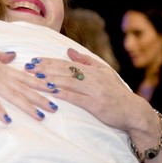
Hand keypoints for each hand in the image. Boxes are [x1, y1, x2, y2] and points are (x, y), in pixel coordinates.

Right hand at [0, 33, 57, 122]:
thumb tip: (12, 56)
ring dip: (27, 105)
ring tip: (41, 116)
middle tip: (56, 107)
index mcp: (0, 65)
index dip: (40, 83)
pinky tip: (6, 120)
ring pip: (13, 93)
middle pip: (23, 87)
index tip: (54, 89)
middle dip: (40, 98)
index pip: (24, 76)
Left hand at [24, 48, 152, 132]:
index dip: (49, 61)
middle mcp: (93, 78)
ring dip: (51, 79)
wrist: (133, 111)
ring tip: (35, 78)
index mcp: (93, 70)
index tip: (34, 60)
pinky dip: (63, 94)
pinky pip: (77, 98)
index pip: (67, 63)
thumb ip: (86, 61)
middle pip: (65, 70)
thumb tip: (69, 51)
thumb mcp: (104, 73)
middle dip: (45, 68)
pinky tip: (51, 92)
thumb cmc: (117, 93)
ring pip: (69, 82)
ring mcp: (95, 91)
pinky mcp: (96, 104)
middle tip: (28, 67)